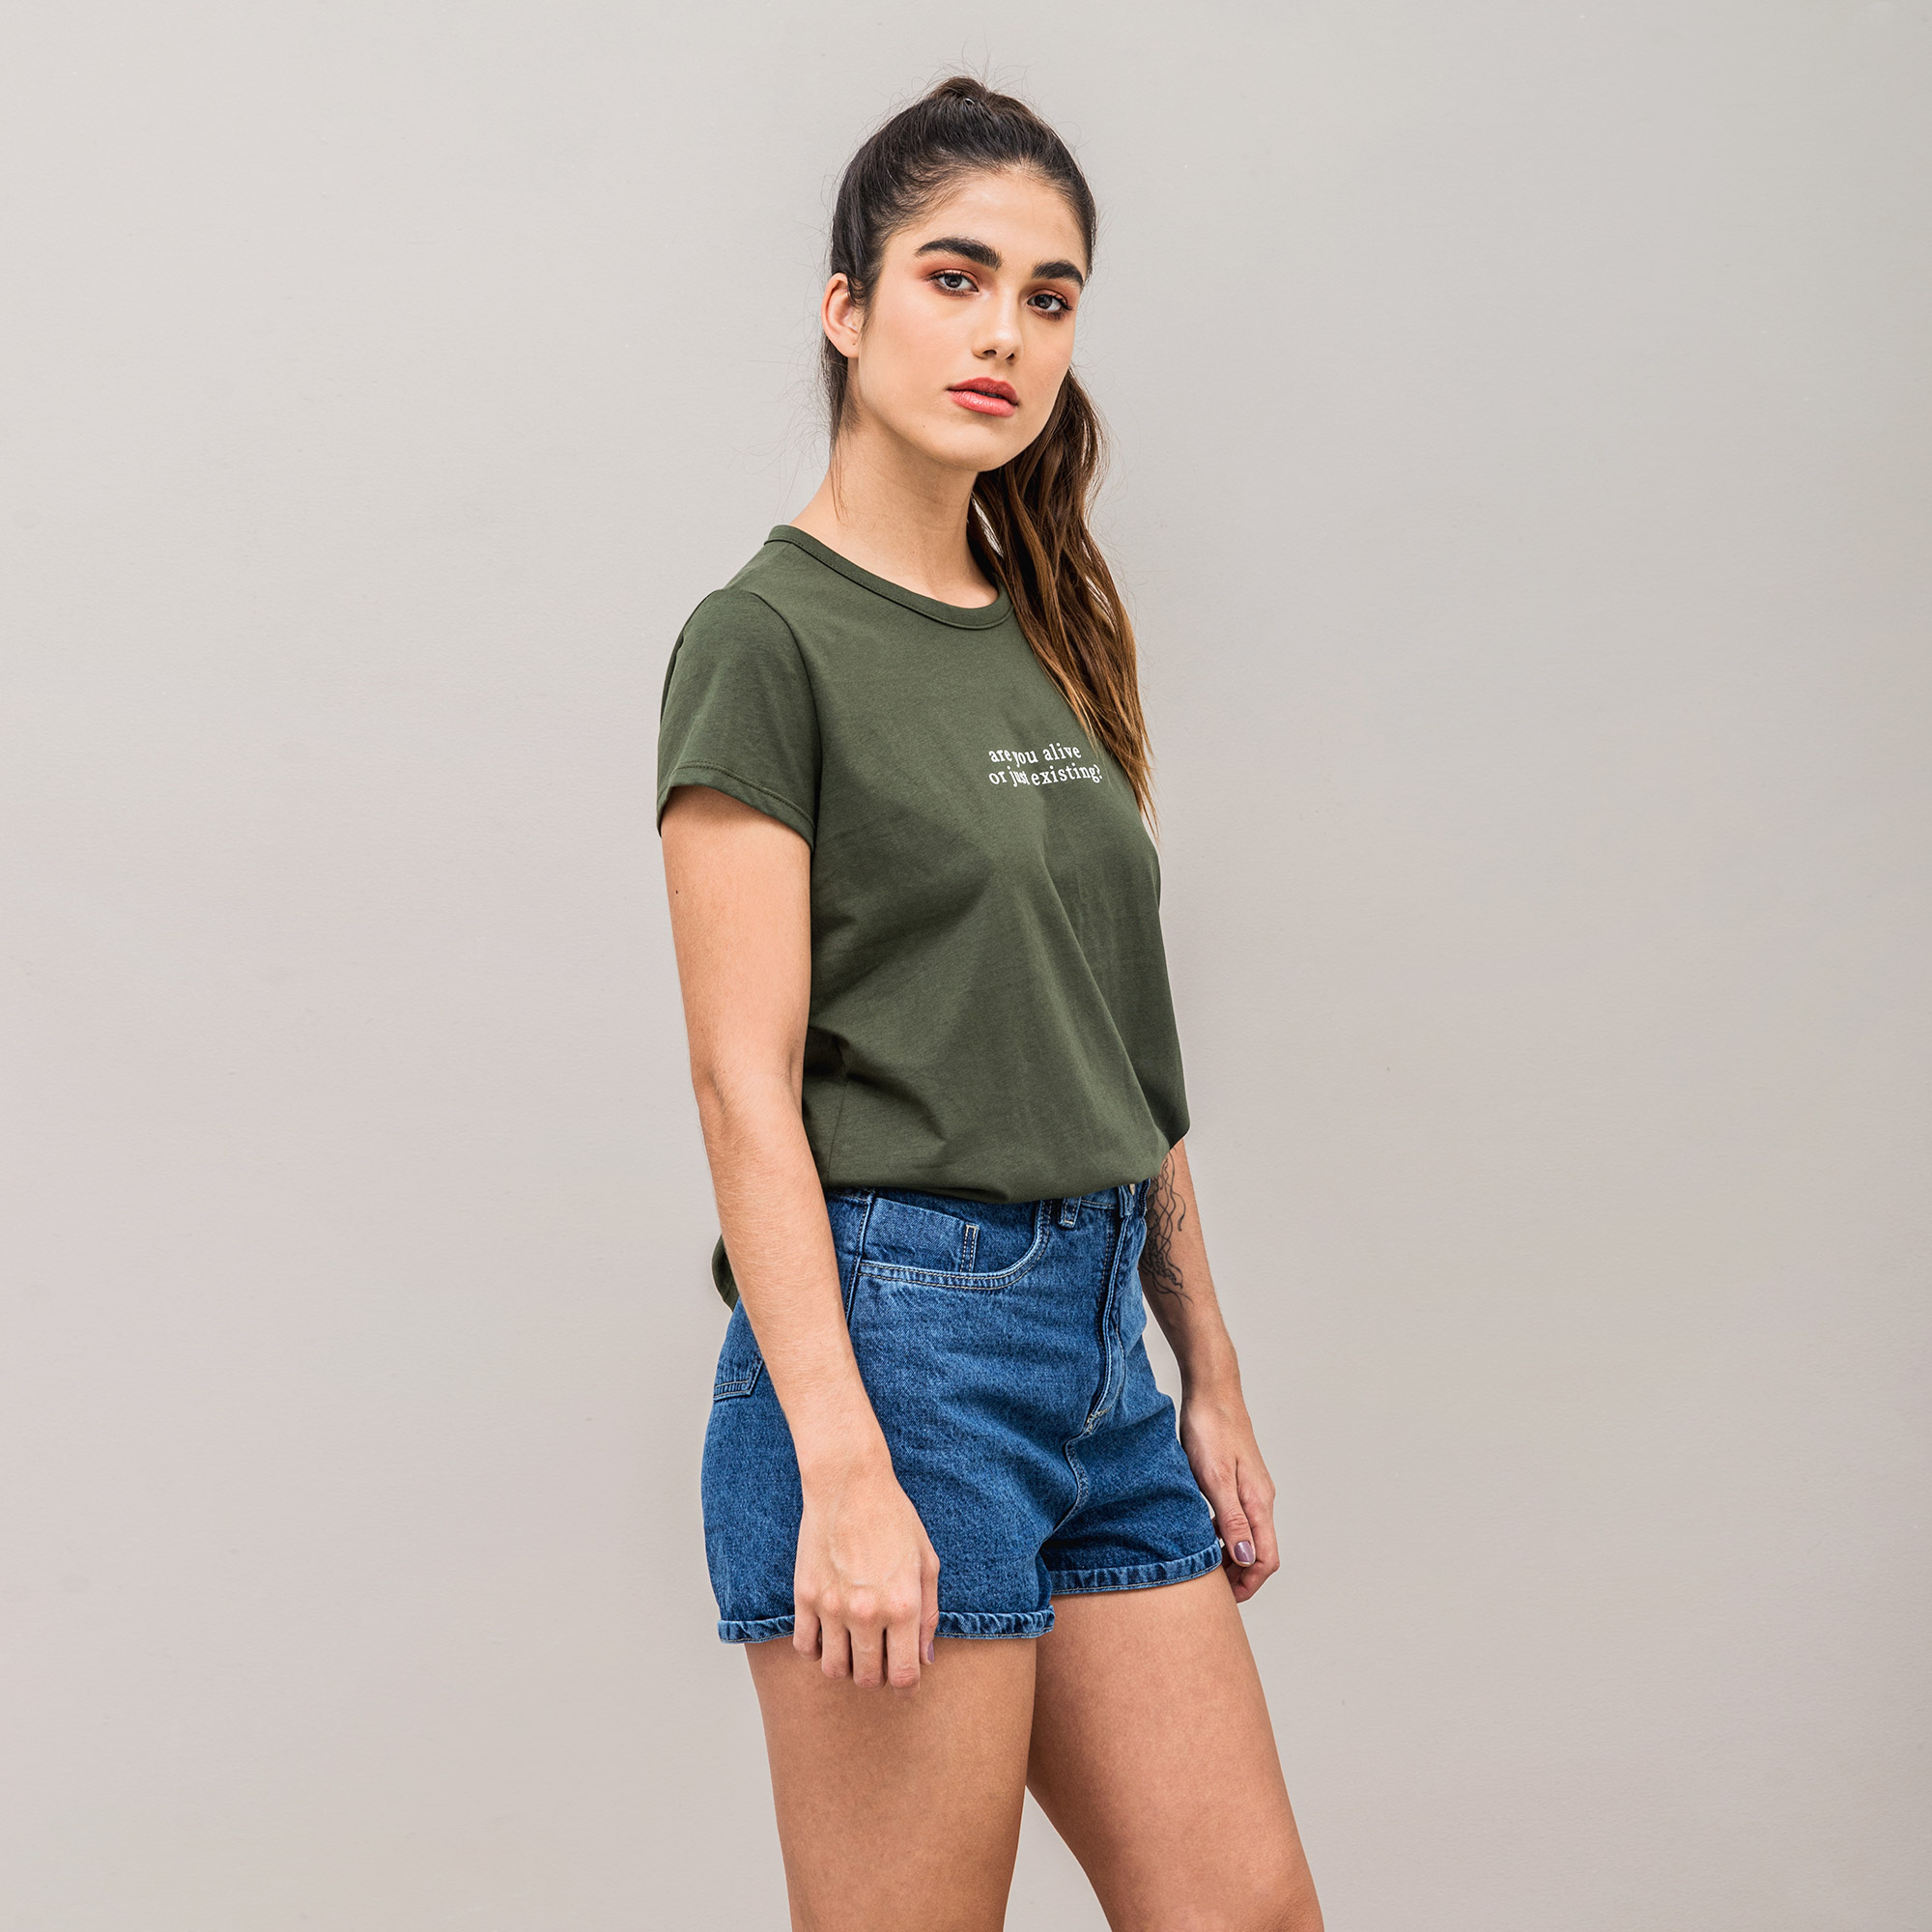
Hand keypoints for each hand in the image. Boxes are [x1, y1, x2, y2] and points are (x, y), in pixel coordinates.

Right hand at [793, 1449, 940, 1689]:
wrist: (849, 1484)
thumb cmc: (893, 1518)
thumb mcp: (926, 1561)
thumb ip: (929, 1614)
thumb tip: (925, 1658)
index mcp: (903, 1605)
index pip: (903, 1675)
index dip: (907, 1684)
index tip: (904, 1675)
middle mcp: (867, 1612)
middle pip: (869, 1679)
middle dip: (878, 1676)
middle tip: (880, 1657)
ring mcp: (832, 1606)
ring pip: (834, 1670)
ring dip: (846, 1666)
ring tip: (853, 1647)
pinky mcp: (805, 1596)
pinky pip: (804, 1646)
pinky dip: (816, 1649)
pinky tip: (828, 1633)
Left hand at [1179, 1387, 1279, 1602]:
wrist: (1210, 1390)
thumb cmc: (1210, 1429)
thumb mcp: (1215, 1478)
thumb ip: (1231, 1520)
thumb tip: (1247, 1559)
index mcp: (1259, 1502)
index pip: (1266, 1558)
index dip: (1248, 1584)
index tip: (1224, 1599)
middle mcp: (1260, 1498)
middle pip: (1260, 1551)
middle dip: (1239, 1575)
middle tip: (1209, 1588)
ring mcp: (1250, 1488)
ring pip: (1247, 1535)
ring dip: (1230, 1555)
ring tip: (1203, 1564)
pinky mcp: (1237, 1478)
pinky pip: (1237, 1517)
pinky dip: (1222, 1534)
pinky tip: (1200, 1531)